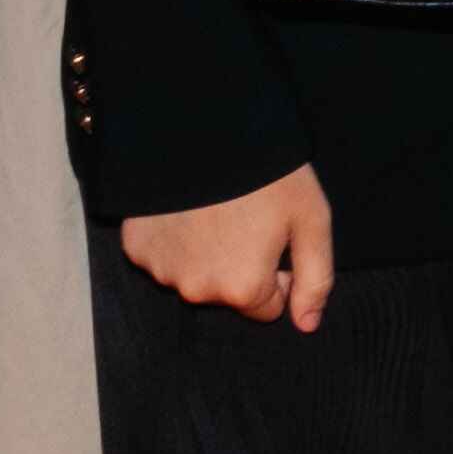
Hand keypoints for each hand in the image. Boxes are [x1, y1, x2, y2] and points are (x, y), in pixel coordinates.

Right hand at [121, 166, 333, 328]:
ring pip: (194, 275)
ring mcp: (162, 270)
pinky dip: (175, 238)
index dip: (277, 274)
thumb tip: (307, 324)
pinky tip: (188, 207)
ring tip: (218, 209)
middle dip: (240, 266)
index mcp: (243, 289)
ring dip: (206, 253)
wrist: (209, 129)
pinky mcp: (136, 247)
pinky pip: (163, 255)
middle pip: (228, 294)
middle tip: (246, 218)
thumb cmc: (269, 174)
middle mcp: (198, 291)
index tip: (275, 238)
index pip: (267, 308)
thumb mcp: (311, 220)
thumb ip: (316, 279)